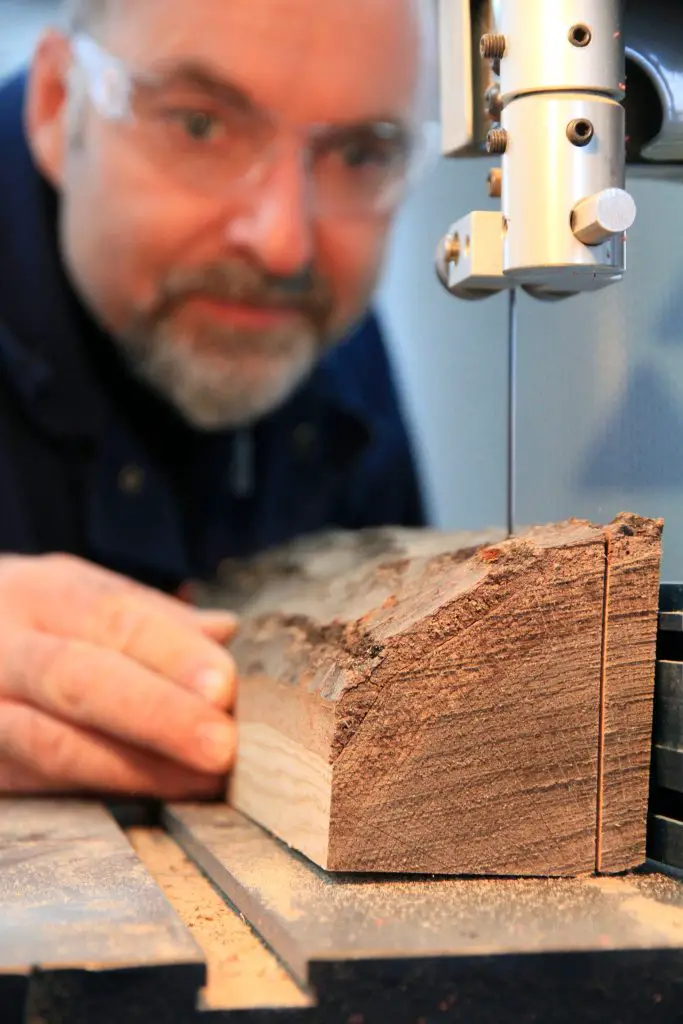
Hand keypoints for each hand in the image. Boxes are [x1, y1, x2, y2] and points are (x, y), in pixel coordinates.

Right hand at [0, 554, 238, 798]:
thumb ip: (150, 618)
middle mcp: (3, 650)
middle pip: (77, 679)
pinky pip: (42, 782)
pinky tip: (162, 794)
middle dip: (157, 714)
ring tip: (203, 779)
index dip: (171, 652)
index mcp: (40, 594)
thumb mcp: (80, 600)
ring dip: (137, 767)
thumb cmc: (32, 624)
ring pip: (51, 743)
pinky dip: (109, 789)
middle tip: (221, 744)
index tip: (224, 686)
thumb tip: (224, 632)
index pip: (113, 617)